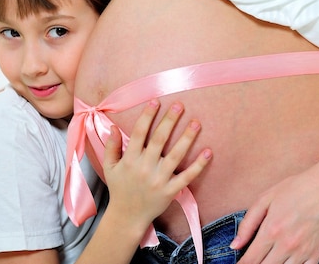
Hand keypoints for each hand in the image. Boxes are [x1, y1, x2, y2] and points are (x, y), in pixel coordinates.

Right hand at [103, 100, 211, 229]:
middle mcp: (145, 167)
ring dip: (186, 138)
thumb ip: (111, 146)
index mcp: (130, 159)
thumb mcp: (109, 166)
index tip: (155, 102)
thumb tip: (114, 127)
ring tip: (196, 123)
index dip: (147, 116)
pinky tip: (208, 152)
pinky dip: (198, 165)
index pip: (139, 133)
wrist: (127, 216)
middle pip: (159, 140)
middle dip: (169, 121)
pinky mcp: (170, 191)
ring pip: (175, 155)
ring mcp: (159, 180)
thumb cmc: (119, 188)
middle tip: (179, 105)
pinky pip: (186, 177)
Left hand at [231, 161, 318, 263]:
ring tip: (267, 258)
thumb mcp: (264, 199)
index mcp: (271, 230)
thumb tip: (234, 245)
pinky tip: (284, 260)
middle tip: (251, 260)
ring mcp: (303, 252)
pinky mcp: (316, 254)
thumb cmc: (295, 189)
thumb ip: (247, 224)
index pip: (251, 259)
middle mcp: (287, 245)